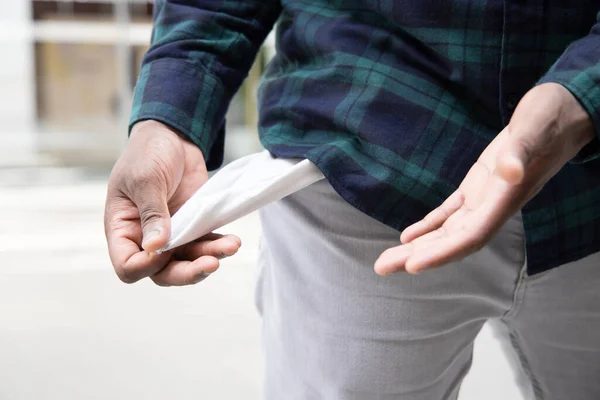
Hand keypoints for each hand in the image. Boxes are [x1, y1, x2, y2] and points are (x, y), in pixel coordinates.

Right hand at [104, 120, 240, 285]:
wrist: (173, 136)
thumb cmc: (148, 153)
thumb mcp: (145, 180)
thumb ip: (152, 214)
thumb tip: (155, 248)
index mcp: (123, 229)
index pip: (128, 265)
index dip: (145, 266)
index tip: (163, 249)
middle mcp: (145, 238)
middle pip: (162, 272)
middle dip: (187, 273)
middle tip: (211, 264)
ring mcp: (172, 234)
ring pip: (188, 261)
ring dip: (209, 258)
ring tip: (231, 247)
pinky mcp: (193, 226)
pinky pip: (205, 244)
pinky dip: (218, 245)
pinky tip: (232, 240)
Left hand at [375, 83, 594, 274]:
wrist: (563, 113)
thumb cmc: (550, 118)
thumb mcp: (535, 128)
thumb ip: (521, 152)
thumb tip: (510, 171)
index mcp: (505, 198)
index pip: (471, 236)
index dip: (442, 252)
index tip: (412, 265)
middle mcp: (493, 206)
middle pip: (452, 241)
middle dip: (418, 256)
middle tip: (381, 267)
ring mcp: (485, 197)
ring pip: (448, 230)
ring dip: (418, 246)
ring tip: (387, 260)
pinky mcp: (478, 186)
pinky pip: (450, 212)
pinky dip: (429, 225)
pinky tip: (408, 236)